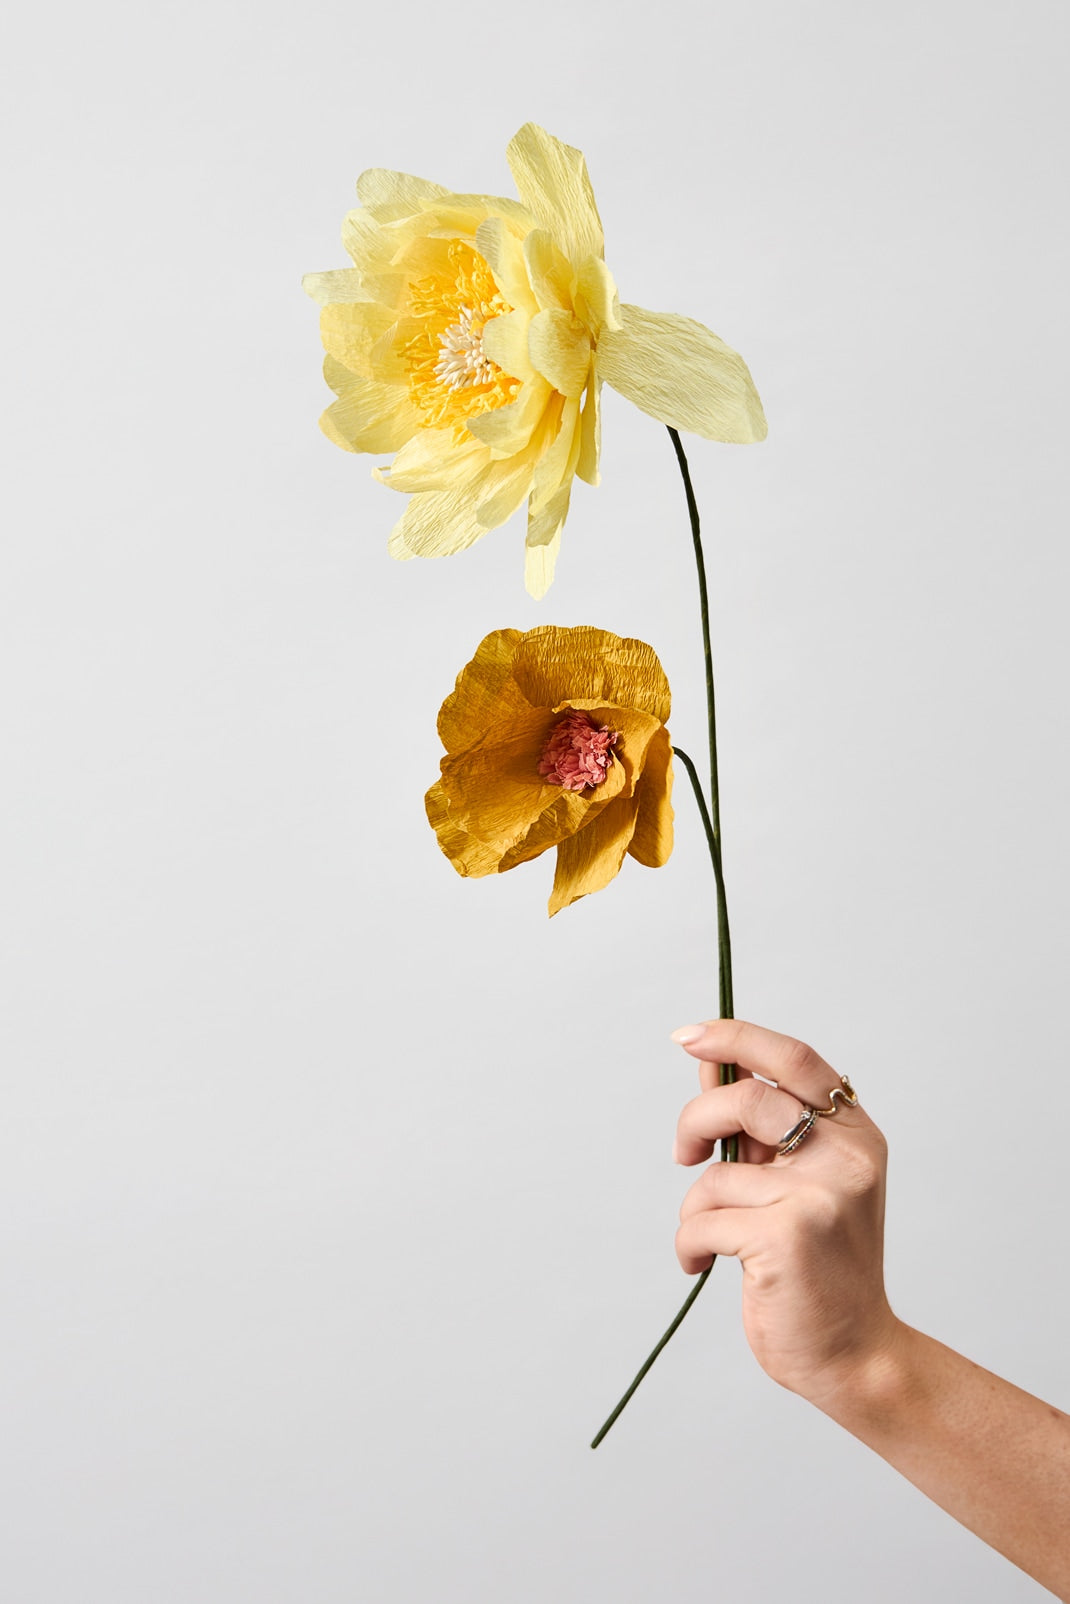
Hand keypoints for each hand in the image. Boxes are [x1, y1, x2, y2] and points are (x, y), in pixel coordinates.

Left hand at [672, 1019, 899, 1406]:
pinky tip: (705, 1265)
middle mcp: (846, 1157)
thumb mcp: (797, 1184)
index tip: (688, 1037)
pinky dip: (690, 1244)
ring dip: (697, 1209)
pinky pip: (702, 1218)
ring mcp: (820, 1195)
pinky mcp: (787, 1235)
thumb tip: (709, 1065)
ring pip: (716, 1172)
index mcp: (855, 1135)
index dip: (737, 1038)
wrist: (855, 1356)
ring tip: (715, 1242)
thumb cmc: (818, 1269)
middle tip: (683, 1152)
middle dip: (695, 1120)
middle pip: (746, 1100)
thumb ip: (759, 1129)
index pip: (794, 1061)